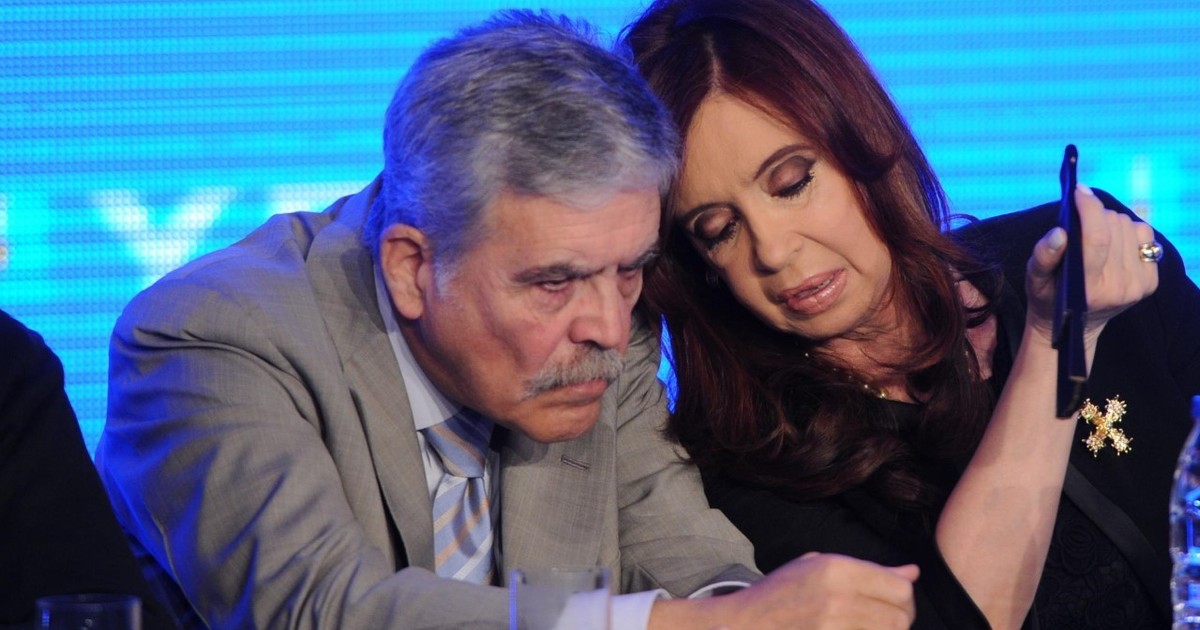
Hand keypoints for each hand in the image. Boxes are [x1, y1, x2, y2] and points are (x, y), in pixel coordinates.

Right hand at [714, 552, 916, 629]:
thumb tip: (912, 573)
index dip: (904, 596)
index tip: (894, 600)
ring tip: (869, 625)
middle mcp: (838, 598)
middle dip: (900, 618)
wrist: (745, 623)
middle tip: (885, 618)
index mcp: (835, 569)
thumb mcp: (819, 566)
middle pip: (901, 617)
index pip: (900, 587)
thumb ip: (869, 570)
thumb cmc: (781, 592)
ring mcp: (833, 627)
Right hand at [1025, 184, 1158, 347]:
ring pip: (1130, 227)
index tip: (1078, 190)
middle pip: (1114, 227)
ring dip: (1111, 223)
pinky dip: (1128, 233)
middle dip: (1095, 215)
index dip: (1089, 207)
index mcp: (1090, 288)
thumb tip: (1059, 232)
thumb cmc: (1048, 297)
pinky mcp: (1150, 281)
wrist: (1072, 325)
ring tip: (1095, 236)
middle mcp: (1120, 287)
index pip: (1097, 237)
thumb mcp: (1035, 279)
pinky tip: (1113, 245)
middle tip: (1079, 223)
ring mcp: (1138, 285)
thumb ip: (1044, 255)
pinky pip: (1146, 237)